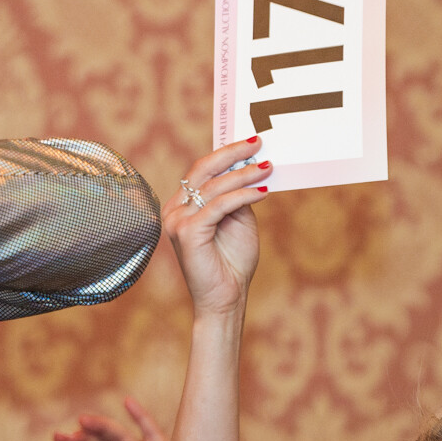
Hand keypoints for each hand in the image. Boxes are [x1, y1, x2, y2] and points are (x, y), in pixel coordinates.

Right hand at [165, 139, 270, 317]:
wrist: (225, 298)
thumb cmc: (231, 262)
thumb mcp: (239, 220)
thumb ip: (237, 196)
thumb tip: (250, 168)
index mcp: (183, 205)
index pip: (202, 170)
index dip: (226, 153)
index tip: (251, 142)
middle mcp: (174, 209)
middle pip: (202, 170)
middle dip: (232, 154)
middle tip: (257, 142)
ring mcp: (177, 220)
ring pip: (213, 186)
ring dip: (244, 175)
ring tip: (268, 168)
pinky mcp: (187, 232)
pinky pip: (218, 205)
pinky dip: (242, 196)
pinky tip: (262, 191)